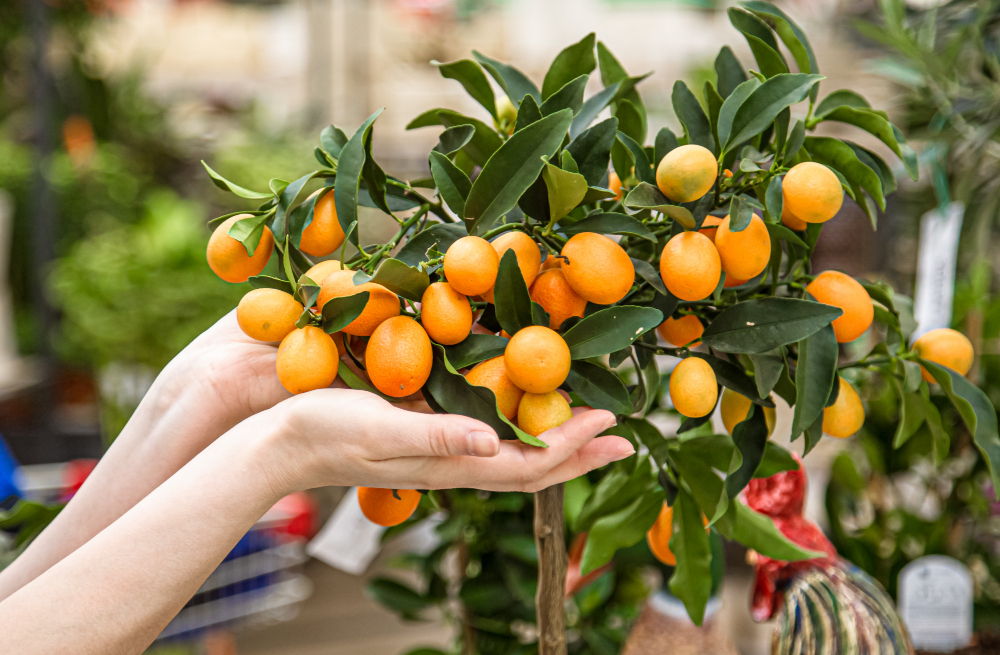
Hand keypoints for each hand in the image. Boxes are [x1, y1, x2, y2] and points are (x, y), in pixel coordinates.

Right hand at [258, 389, 634, 493]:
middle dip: (579, 455)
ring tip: (585, 429)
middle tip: (621, 438)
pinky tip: (520, 413)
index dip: (573, 446)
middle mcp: (454, 465)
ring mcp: (441, 455)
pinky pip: (488, 442)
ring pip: (513, 458)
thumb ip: (436, 436)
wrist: (282, 444)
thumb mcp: (380, 428)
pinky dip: (520, 432)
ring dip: (556, 445)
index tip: (612, 423)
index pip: (528, 464)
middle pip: (531, 470)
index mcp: (450, 465)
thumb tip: (495, 443)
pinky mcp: (426, 440)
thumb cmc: (325, 430)